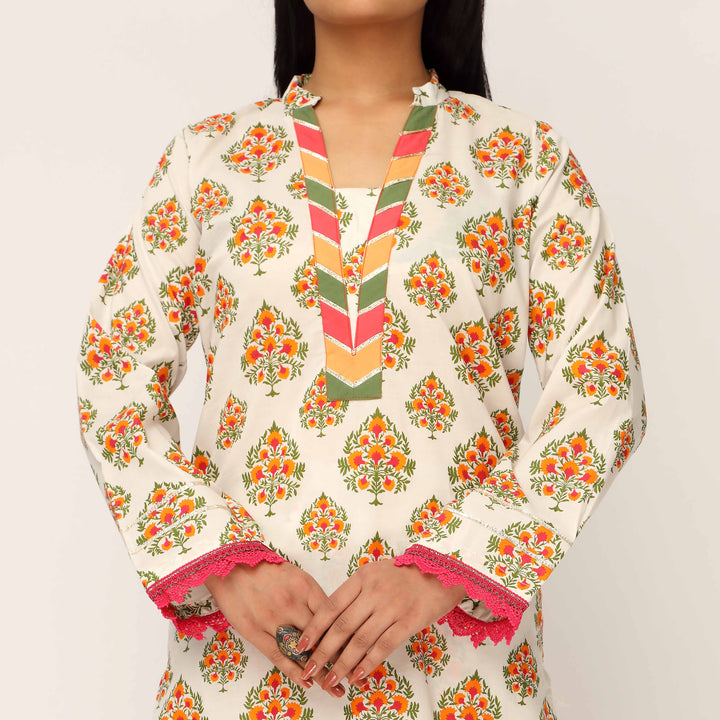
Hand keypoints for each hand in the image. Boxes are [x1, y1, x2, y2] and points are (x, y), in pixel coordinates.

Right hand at [205, 561, 346, 696]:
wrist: (231, 564)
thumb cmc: (267, 569)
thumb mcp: (296, 575)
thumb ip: (313, 597)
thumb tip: (333, 619)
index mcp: (305, 586)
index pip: (333, 616)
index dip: (347, 635)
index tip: (359, 651)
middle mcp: (292, 603)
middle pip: (321, 635)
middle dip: (338, 657)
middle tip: (354, 675)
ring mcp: (272, 619)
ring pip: (301, 650)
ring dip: (319, 670)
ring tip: (335, 687)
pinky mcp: (254, 631)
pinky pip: (278, 655)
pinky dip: (294, 671)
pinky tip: (308, 682)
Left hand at [295, 558, 465, 689]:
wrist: (441, 572)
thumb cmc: (404, 574)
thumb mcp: (375, 573)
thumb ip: (355, 593)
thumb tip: (330, 622)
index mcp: (362, 577)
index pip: (331, 605)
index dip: (314, 628)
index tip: (301, 645)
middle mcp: (374, 591)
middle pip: (342, 626)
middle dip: (323, 652)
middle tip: (309, 670)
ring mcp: (392, 607)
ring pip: (360, 640)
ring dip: (343, 664)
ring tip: (331, 679)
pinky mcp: (409, 621)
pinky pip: (384, 646)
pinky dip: (368, 663)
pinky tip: (358, 676)